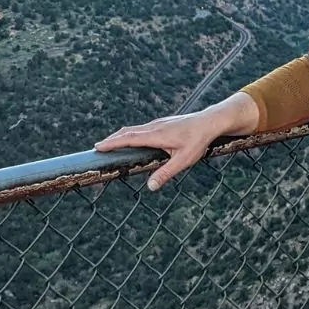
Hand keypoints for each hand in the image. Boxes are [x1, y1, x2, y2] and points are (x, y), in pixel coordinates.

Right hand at [93, 93, 257, 190]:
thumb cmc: (198, 141)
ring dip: (120, 136)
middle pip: (127, 132)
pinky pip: (141, 128)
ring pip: (134, 129)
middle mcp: (154, 127)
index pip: (129, 139)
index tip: (98, 147)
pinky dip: (131, 134)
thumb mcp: (183, 160)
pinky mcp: (163, 123)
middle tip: (98, 147)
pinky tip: (131, 140)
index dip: (112, 143)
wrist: (211, 121)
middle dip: (112, 139)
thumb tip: (150, 187)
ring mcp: (158, 123)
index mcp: (156, 135)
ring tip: (110, 144)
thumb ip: (166, 173)